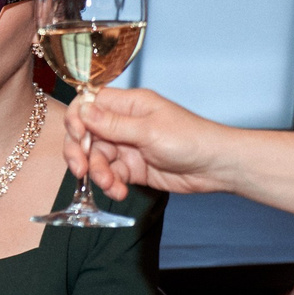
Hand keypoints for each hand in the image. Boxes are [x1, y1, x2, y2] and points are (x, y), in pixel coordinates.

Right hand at [63, 88, 231, 198]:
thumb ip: (112, 124)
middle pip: (85, 134)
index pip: (89, 104)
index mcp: (128, 105)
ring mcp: (126, 146)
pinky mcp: (132, 168)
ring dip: (98, 174)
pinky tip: (120, 191)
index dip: (77, 119)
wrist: (216, 167)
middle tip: (81, 170)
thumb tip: (82, 110)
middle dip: (80, 152)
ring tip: (111, 185)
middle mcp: (123, 123)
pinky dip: (111, 184)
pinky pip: (110, 175)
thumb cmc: (191, 139)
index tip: (79, 136)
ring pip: (96, 158)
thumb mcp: (148, 130)